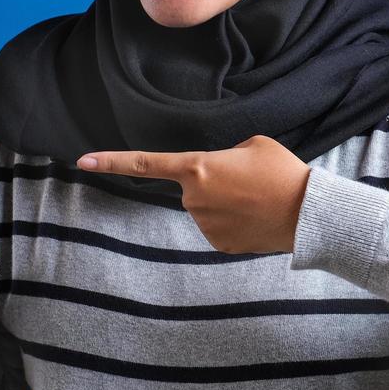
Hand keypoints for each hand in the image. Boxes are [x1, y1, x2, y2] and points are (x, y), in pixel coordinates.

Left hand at [76, 135, 311, 254]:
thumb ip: (225, 155)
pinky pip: (218, 227)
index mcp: (198, 167)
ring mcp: (204, 224)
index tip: (82, 161)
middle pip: (193, 186)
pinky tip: (255, 219)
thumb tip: (219, 171)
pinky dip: (234, 223)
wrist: (306, 213)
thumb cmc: (282, 171)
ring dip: (226, 203)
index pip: (146, 164)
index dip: (112, 161)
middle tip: (249, 182)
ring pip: (206, 208)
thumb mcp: (253, 145)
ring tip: (257, 200)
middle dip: (215, 183)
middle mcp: (193, 199)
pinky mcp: (218, 244)